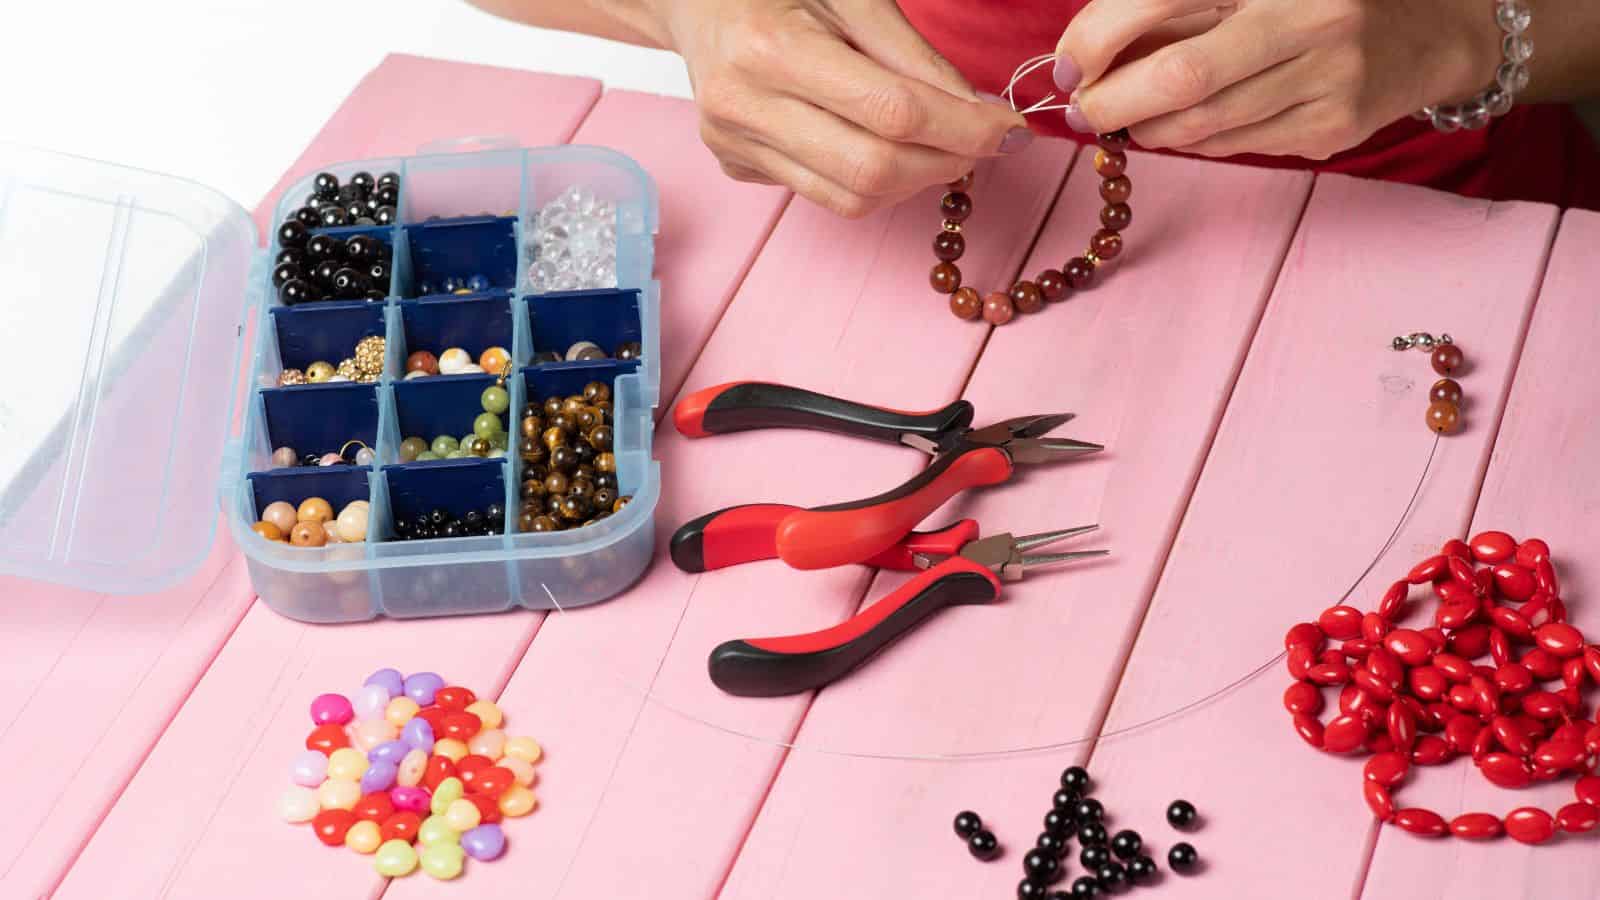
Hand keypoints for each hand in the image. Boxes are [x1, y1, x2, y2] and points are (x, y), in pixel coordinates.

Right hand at [655, 0, 1031, 215]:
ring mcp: (733, 144)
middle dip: (946, 163)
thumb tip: (978, 113)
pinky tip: (886, 146)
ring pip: (851, 197)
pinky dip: (874, 181)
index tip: (1010, 130)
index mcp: (771, 48)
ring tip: (941, 146)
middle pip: (872, 168)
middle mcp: (742, 105)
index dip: (963, 128)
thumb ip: (913, 54)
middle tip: (984, 144)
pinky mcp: (735, 165)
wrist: (692, 0)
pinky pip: (824, 194)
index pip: (891, 111)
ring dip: (915, 181)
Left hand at [1052, 0, 1503, 158]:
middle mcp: (1309, 15)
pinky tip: (1179, 126)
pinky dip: (1191, 140)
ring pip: (1202, 124)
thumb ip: (1175, 3)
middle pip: (1182, 74)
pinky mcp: (1333, 127)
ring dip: (1144, 127)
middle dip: (1111, 100)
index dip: (1099, 34)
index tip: (1066, 63)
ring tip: (1124, 117)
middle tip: (1082, 108)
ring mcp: (1328, 77)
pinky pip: (1233, 145)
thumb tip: (1083, 48)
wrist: (1428, 27)